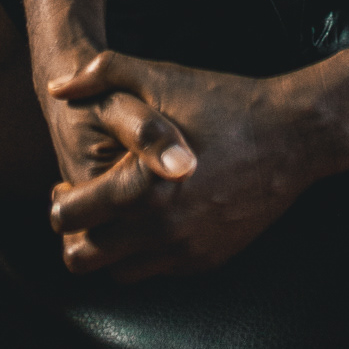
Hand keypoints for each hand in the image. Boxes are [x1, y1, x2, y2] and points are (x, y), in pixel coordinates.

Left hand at [46, 48, 330, 280]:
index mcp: (140, 186)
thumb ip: (102, 74)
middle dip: (75, 235)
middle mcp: (160, 229)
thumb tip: (58, 87)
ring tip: (117, 215)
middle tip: (85, 208)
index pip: (68, 217)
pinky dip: (145, 254)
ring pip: (117, 274)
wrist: (290, 136)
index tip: (67, 186)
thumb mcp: (161, 76)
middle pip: (83, 258)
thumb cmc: (223, 103)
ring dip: (108, 250)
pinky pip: (156, 273)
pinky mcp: (206, 260)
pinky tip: (153, 219)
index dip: (58, 201)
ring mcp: (184, 250)